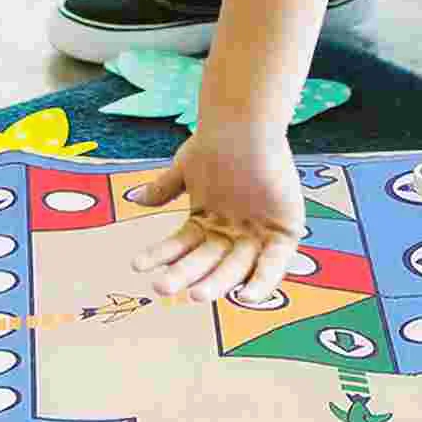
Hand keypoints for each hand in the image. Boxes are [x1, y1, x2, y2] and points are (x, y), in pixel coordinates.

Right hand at [129, 120, 305, 305]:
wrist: (247, 124)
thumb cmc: (217, 143)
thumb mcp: (186, 168)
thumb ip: (165, 188)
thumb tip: (137, 199)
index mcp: (208, 221)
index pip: (181, 246)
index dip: (161, 256)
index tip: (136, 264)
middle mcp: (231, 232)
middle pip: (207, 261)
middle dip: (186, 274)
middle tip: (162, 287)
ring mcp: (257, 233)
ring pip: (235, 268)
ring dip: (217, 283)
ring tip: (196, 295)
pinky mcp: (284, 231)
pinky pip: (274, 264)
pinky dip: (262, 283)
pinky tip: (246, 297)